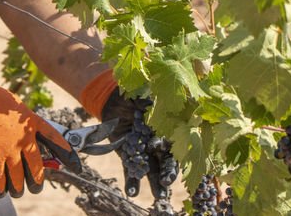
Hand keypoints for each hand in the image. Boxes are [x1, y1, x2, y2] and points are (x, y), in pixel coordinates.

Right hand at [0, 71, 78, 197]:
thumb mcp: (14, 106)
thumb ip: (23, 123)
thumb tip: (27, 140)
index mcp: (32, 122)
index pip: (56, 141)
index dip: (68, 155)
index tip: (77, 166)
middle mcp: (25, 138)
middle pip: (37, 169)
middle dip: (37, 182)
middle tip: (35, 187)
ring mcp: (10, 149)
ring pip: (19, 180)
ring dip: (17, 188)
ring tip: (16, 191)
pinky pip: (0, 180)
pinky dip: (0, 188)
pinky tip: (0, 190)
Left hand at [80, 71, 176, 199]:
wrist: (112, 96)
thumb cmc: (136, 91)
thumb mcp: (150, 93)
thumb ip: (162, 101)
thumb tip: (178, 101)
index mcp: (169, 129)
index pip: (177, 146)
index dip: (174, 154)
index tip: (169, 160)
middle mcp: (158, 144)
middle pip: (166, 162)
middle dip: (167, 174)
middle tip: (165, 185)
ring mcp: (144, 151)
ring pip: (152, 171)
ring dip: (155, 185)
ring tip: (157, 198)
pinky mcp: (128, 155)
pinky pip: (131, 170)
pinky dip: (132, 182)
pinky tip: (131, 192)